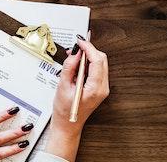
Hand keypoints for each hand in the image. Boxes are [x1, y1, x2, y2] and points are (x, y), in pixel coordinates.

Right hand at [45, 38, 109, 161]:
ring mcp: (103, 88)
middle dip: (89, 51)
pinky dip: (88, 64)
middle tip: (76, 48)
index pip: (97, 61)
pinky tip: (78, 66)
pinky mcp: (100, 88)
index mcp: (95, 88)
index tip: (80, 42)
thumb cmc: (64, 111)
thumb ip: (69, 68)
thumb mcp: (63, 87)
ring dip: (89, 57)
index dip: (89, 48)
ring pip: (100, 64)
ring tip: (74, 58)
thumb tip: (75, 53)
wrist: (68, 125)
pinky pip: (97, 70)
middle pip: (102, 60)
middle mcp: (103, 88)